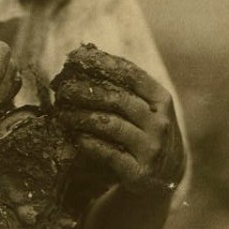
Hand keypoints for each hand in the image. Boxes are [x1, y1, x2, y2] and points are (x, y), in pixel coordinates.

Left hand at [57, 50, 185, 194]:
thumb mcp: (146, 106)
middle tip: (63, 90)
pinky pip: (107, 153)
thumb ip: (124, 85)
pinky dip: (88, 142)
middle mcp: (160, 123)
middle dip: (86, 92)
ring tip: (63, 113)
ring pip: (110, 125)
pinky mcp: (139, 172)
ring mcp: (151, 149)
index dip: (104, 64)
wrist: (165, 175)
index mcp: (161, 101)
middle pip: (118, 99)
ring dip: (81, 117)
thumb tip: (85, 53)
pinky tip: (75, 135)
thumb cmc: (146, 130)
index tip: (78, 59)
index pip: (133, 75)